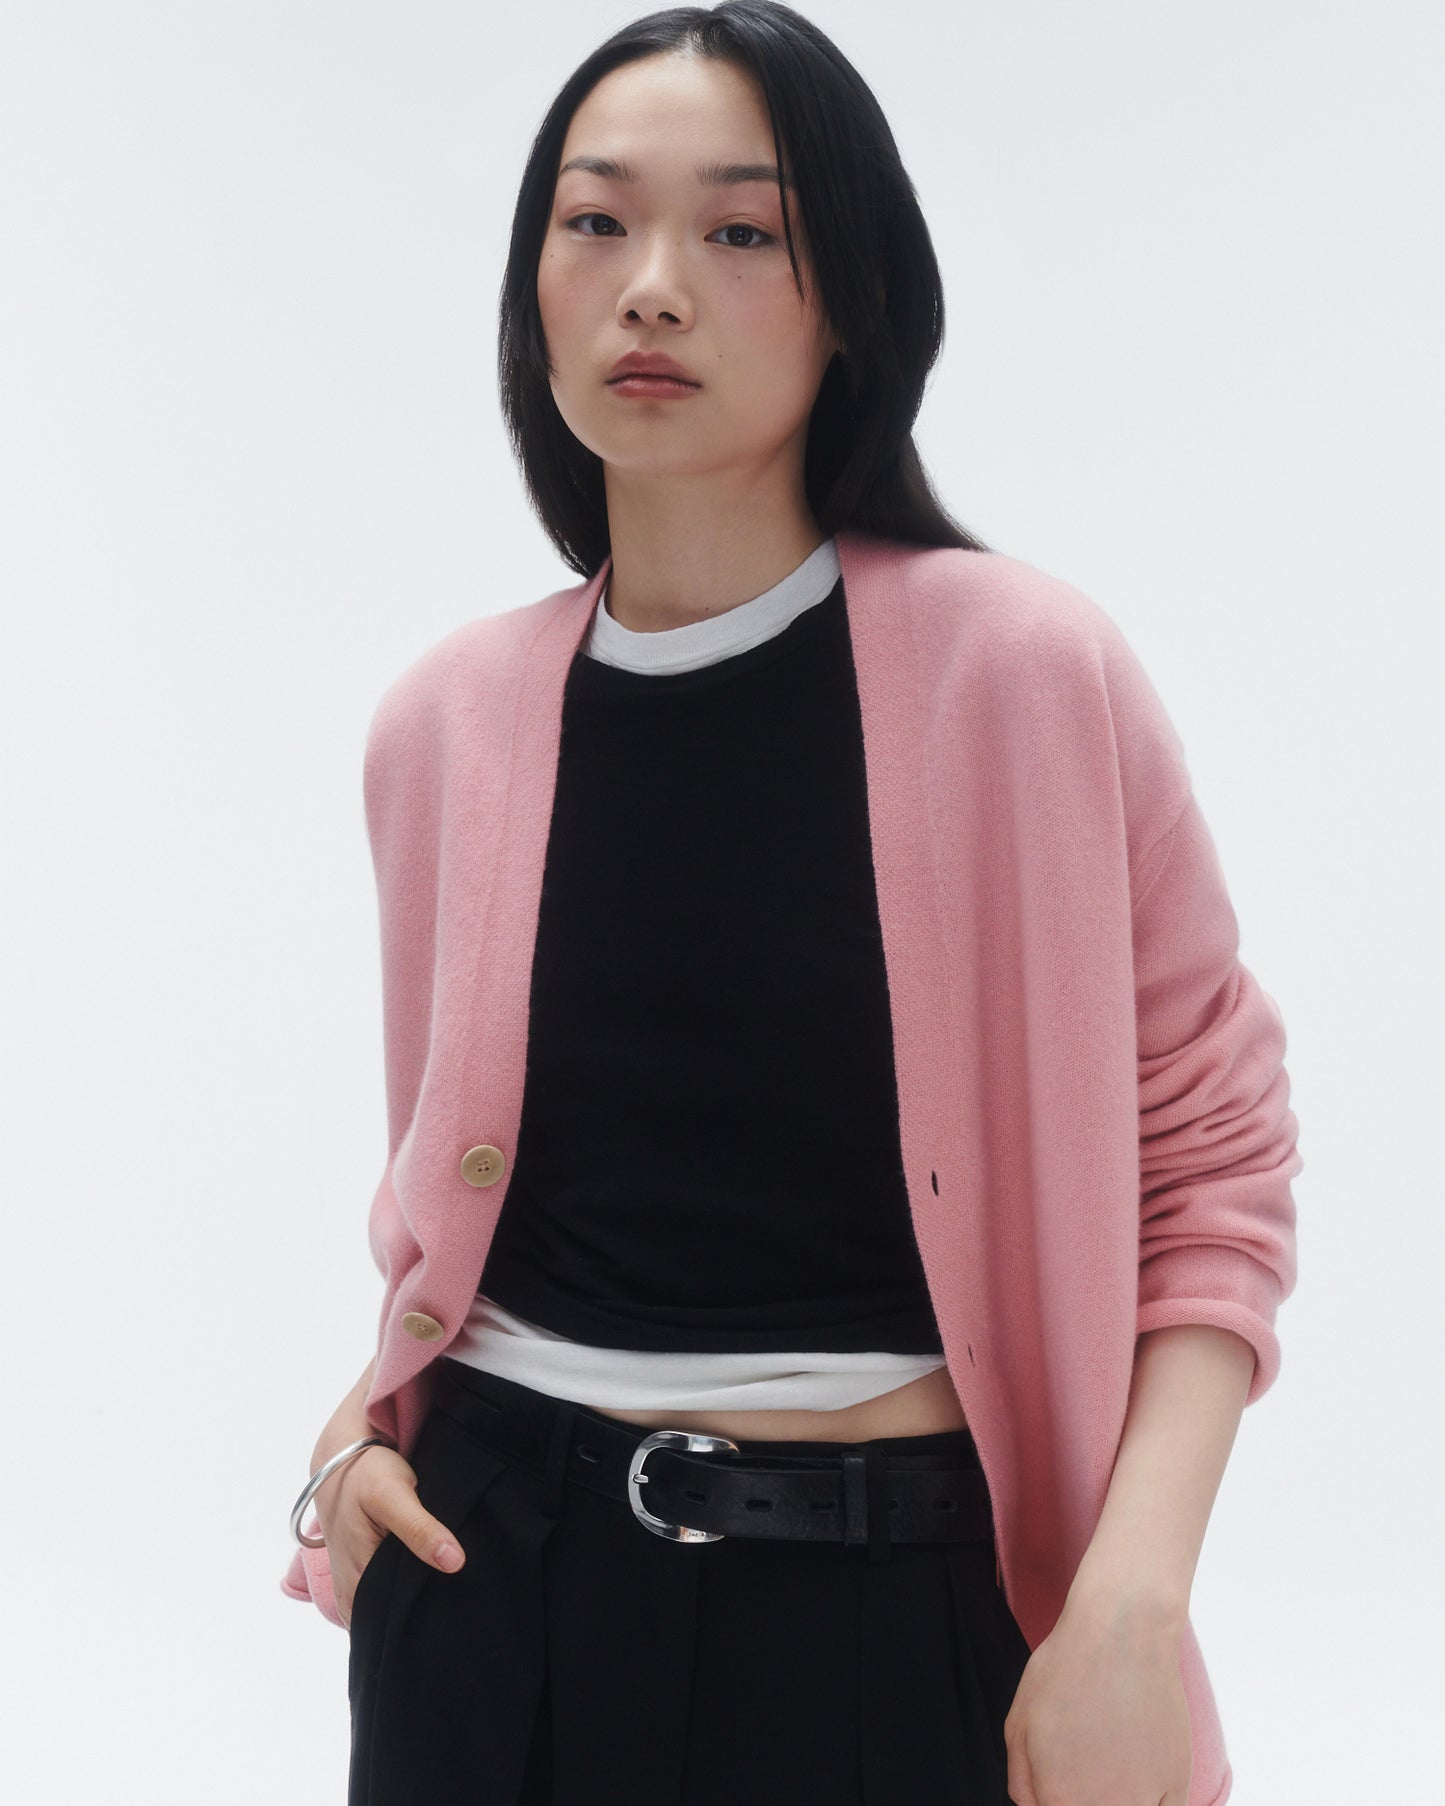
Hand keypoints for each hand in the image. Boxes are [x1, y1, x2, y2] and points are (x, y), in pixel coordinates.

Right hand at [313, 1437, 464, 1629]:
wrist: (342, 1455)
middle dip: (420, 1613)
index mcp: (358, 1581)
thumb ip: (421, 1529)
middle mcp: (350, 1592)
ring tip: (442, 1588)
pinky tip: (424, 1576)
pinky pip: (382, 1597)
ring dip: (410, 1602)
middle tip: (456, 1600)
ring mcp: (352, 1585)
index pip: (393, 1623)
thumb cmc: (366, 1473)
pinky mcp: (359, 1573)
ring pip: (386, 1610)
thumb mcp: (394, 1495)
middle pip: (390, 1620)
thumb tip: (455, 1562)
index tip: (453, 1609)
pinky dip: (401, 1591)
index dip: (424, 1618)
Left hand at [1002, 1590, 1192, 1805]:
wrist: (1122, 1635)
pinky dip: (1154, 1795)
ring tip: (1113, 1748)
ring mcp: (1143, 1800)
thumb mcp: (1019, 1720)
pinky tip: (1142, 1761)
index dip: (1056, 1791)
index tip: (1063, 1766)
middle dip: (1084, 1790)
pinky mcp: (1178, 1786)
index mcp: (1058, 1798)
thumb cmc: (1068, 1669)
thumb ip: (1022, 1778)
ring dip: (1119, 1793)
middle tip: (1088, 1746)